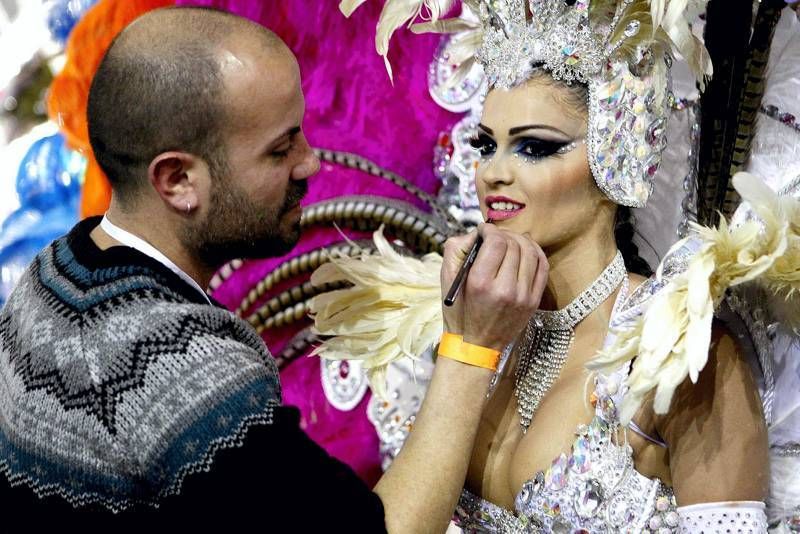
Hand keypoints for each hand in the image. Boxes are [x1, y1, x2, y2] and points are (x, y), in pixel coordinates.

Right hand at [441, 224, 547, 350]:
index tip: (483, 230)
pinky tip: (525, 250)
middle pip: (514, 245)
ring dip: (520, 240)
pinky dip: (535, 252)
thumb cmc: (458, 311)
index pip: (496, 242)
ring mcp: (523, 296)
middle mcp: (505, 289)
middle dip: (503, 234)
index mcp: (480, 283)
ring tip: (509, 240)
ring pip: (531, 252)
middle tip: (494, 236)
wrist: (476, 344)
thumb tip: (476, 233)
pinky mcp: (534, 301)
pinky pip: (542, 267)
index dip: (490, 230)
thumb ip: (456, 249)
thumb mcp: (446, 280)